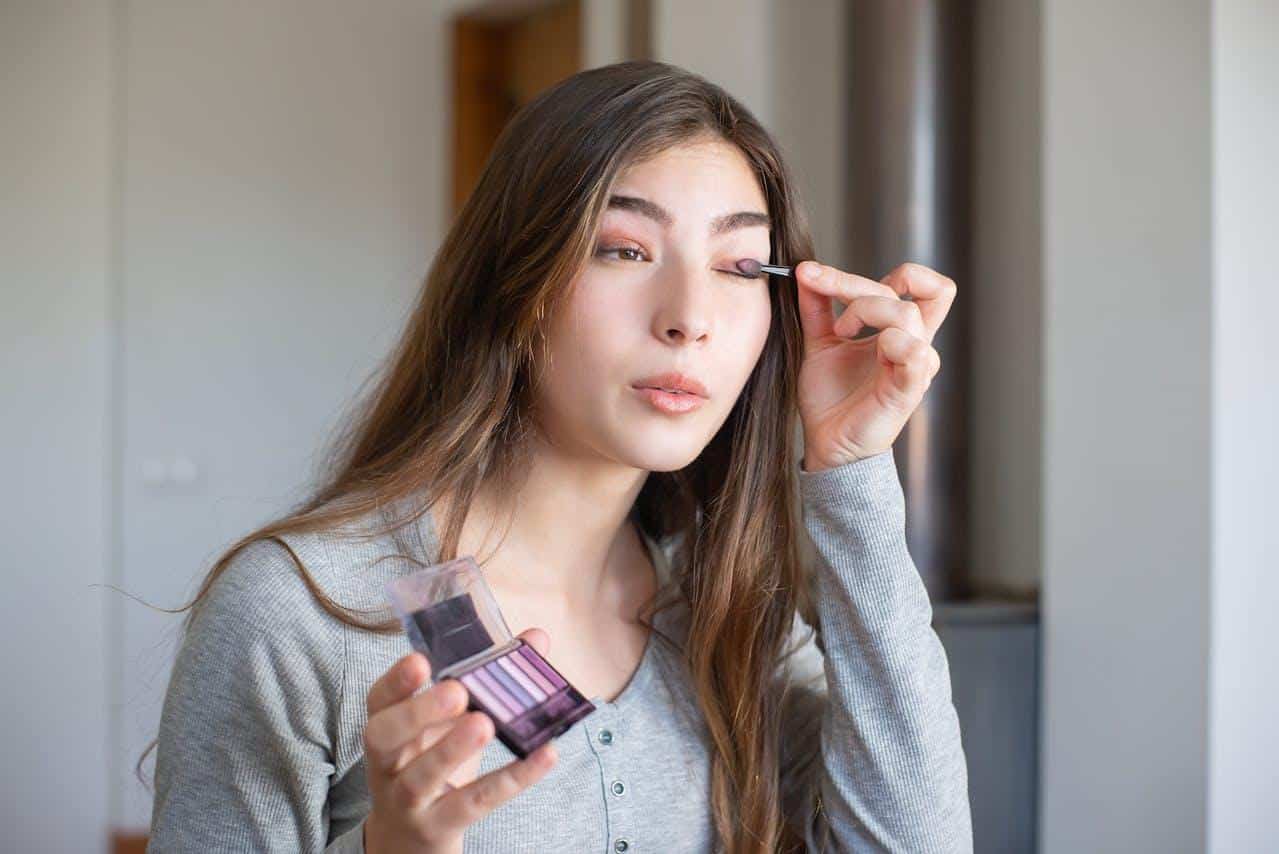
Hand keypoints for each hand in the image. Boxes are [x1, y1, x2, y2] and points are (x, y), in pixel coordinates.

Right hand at [362, 628, 557, 853]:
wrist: (411, 838)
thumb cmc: (432, 762)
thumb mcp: (452, 721)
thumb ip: (489, 677)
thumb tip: (537, 637)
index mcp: (387, 726)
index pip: (379, 701)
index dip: (396, 681)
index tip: (421, 660)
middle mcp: (388, 763)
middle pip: (384, 737)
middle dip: (417, 712)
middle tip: (456, 691)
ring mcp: (407, 799)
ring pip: (420, 778)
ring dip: (452, 750)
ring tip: (486, 724)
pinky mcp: (438, 826)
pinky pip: (473, 803)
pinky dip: (511, 779)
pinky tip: (544, 755)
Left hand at [793, 261, 956, 471]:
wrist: (824, 442)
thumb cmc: (830, 396)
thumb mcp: (819, 341)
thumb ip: (817, 306)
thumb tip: (806, 269)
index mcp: (900, 329)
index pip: (912, 281)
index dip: (867, 271)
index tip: (814, 276)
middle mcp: (914, 342)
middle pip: (921, 287)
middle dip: (861, 285)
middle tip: (829, 304)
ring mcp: (915, 365)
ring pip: (908, 314)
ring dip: (867, 309)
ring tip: (841, 332)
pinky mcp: (908, 389)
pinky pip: (913, 352)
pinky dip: (885, 340)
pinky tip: (856, 345)